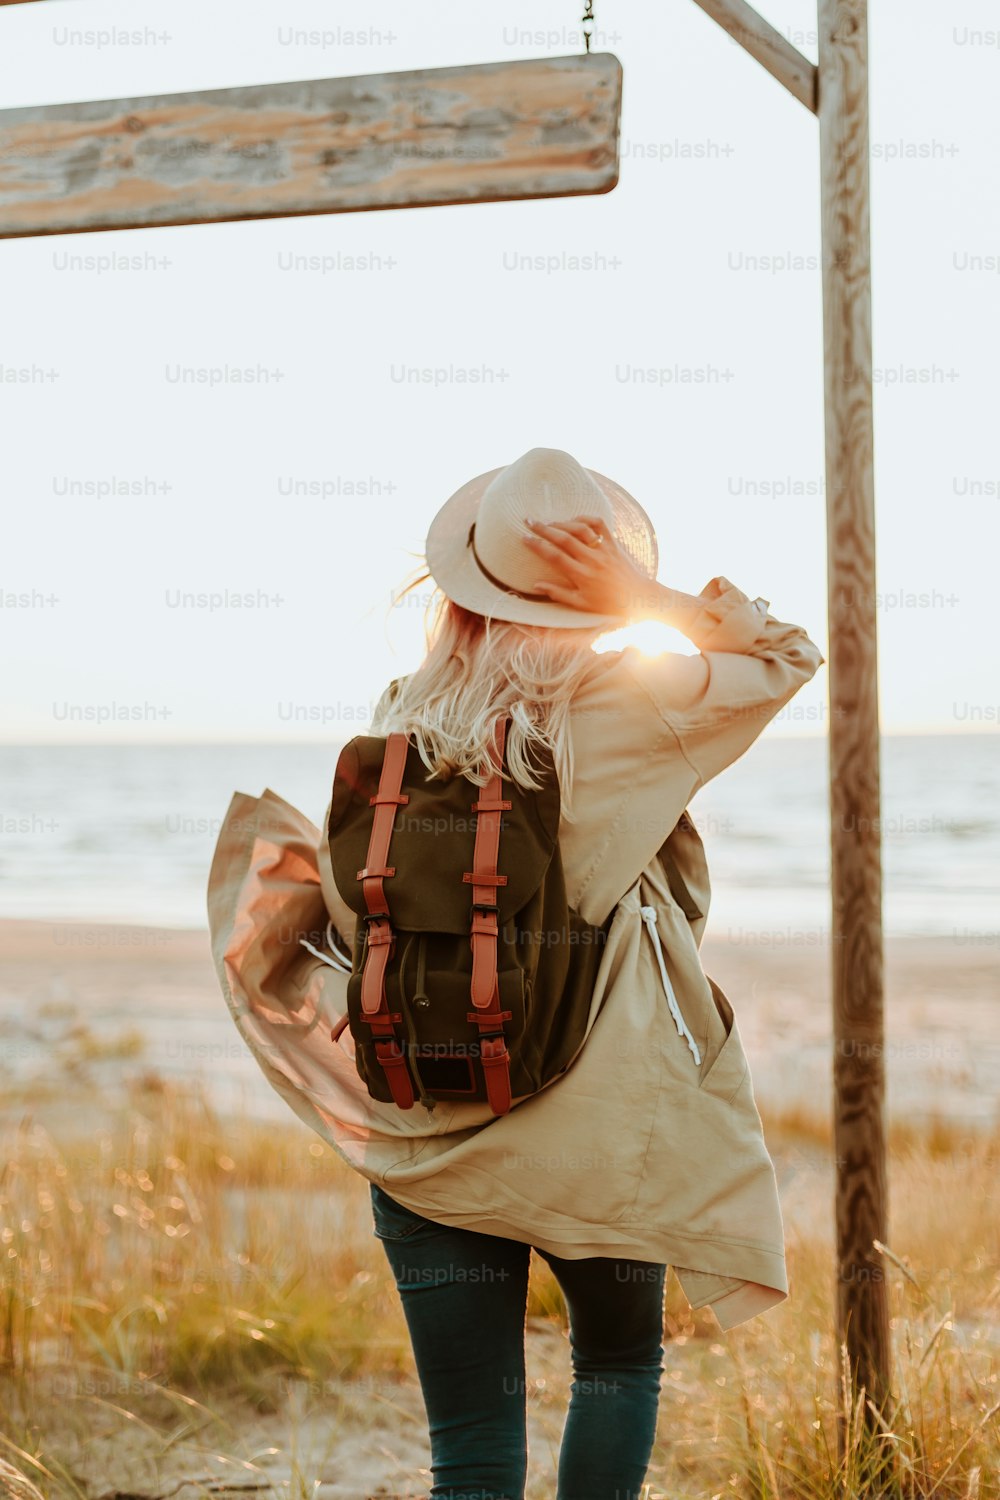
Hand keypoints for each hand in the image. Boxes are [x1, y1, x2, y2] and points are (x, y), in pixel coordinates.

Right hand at [522, 515, 656, 618]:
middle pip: (564, 538)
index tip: (524, 538)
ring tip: (548, 522)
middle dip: (544, 528)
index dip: (537, 546)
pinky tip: (573, 520)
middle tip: (528, 521)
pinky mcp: (614, 543)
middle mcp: (592, 560)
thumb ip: (558, 594)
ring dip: (562, 522)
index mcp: (582, 576)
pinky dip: (585, 518)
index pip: (554, 556)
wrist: (638, 598)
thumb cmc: (608, 605)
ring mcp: (604, 549)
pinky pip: (599, 524)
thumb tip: (536, 585)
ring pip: (580, 529)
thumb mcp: (581, 604)